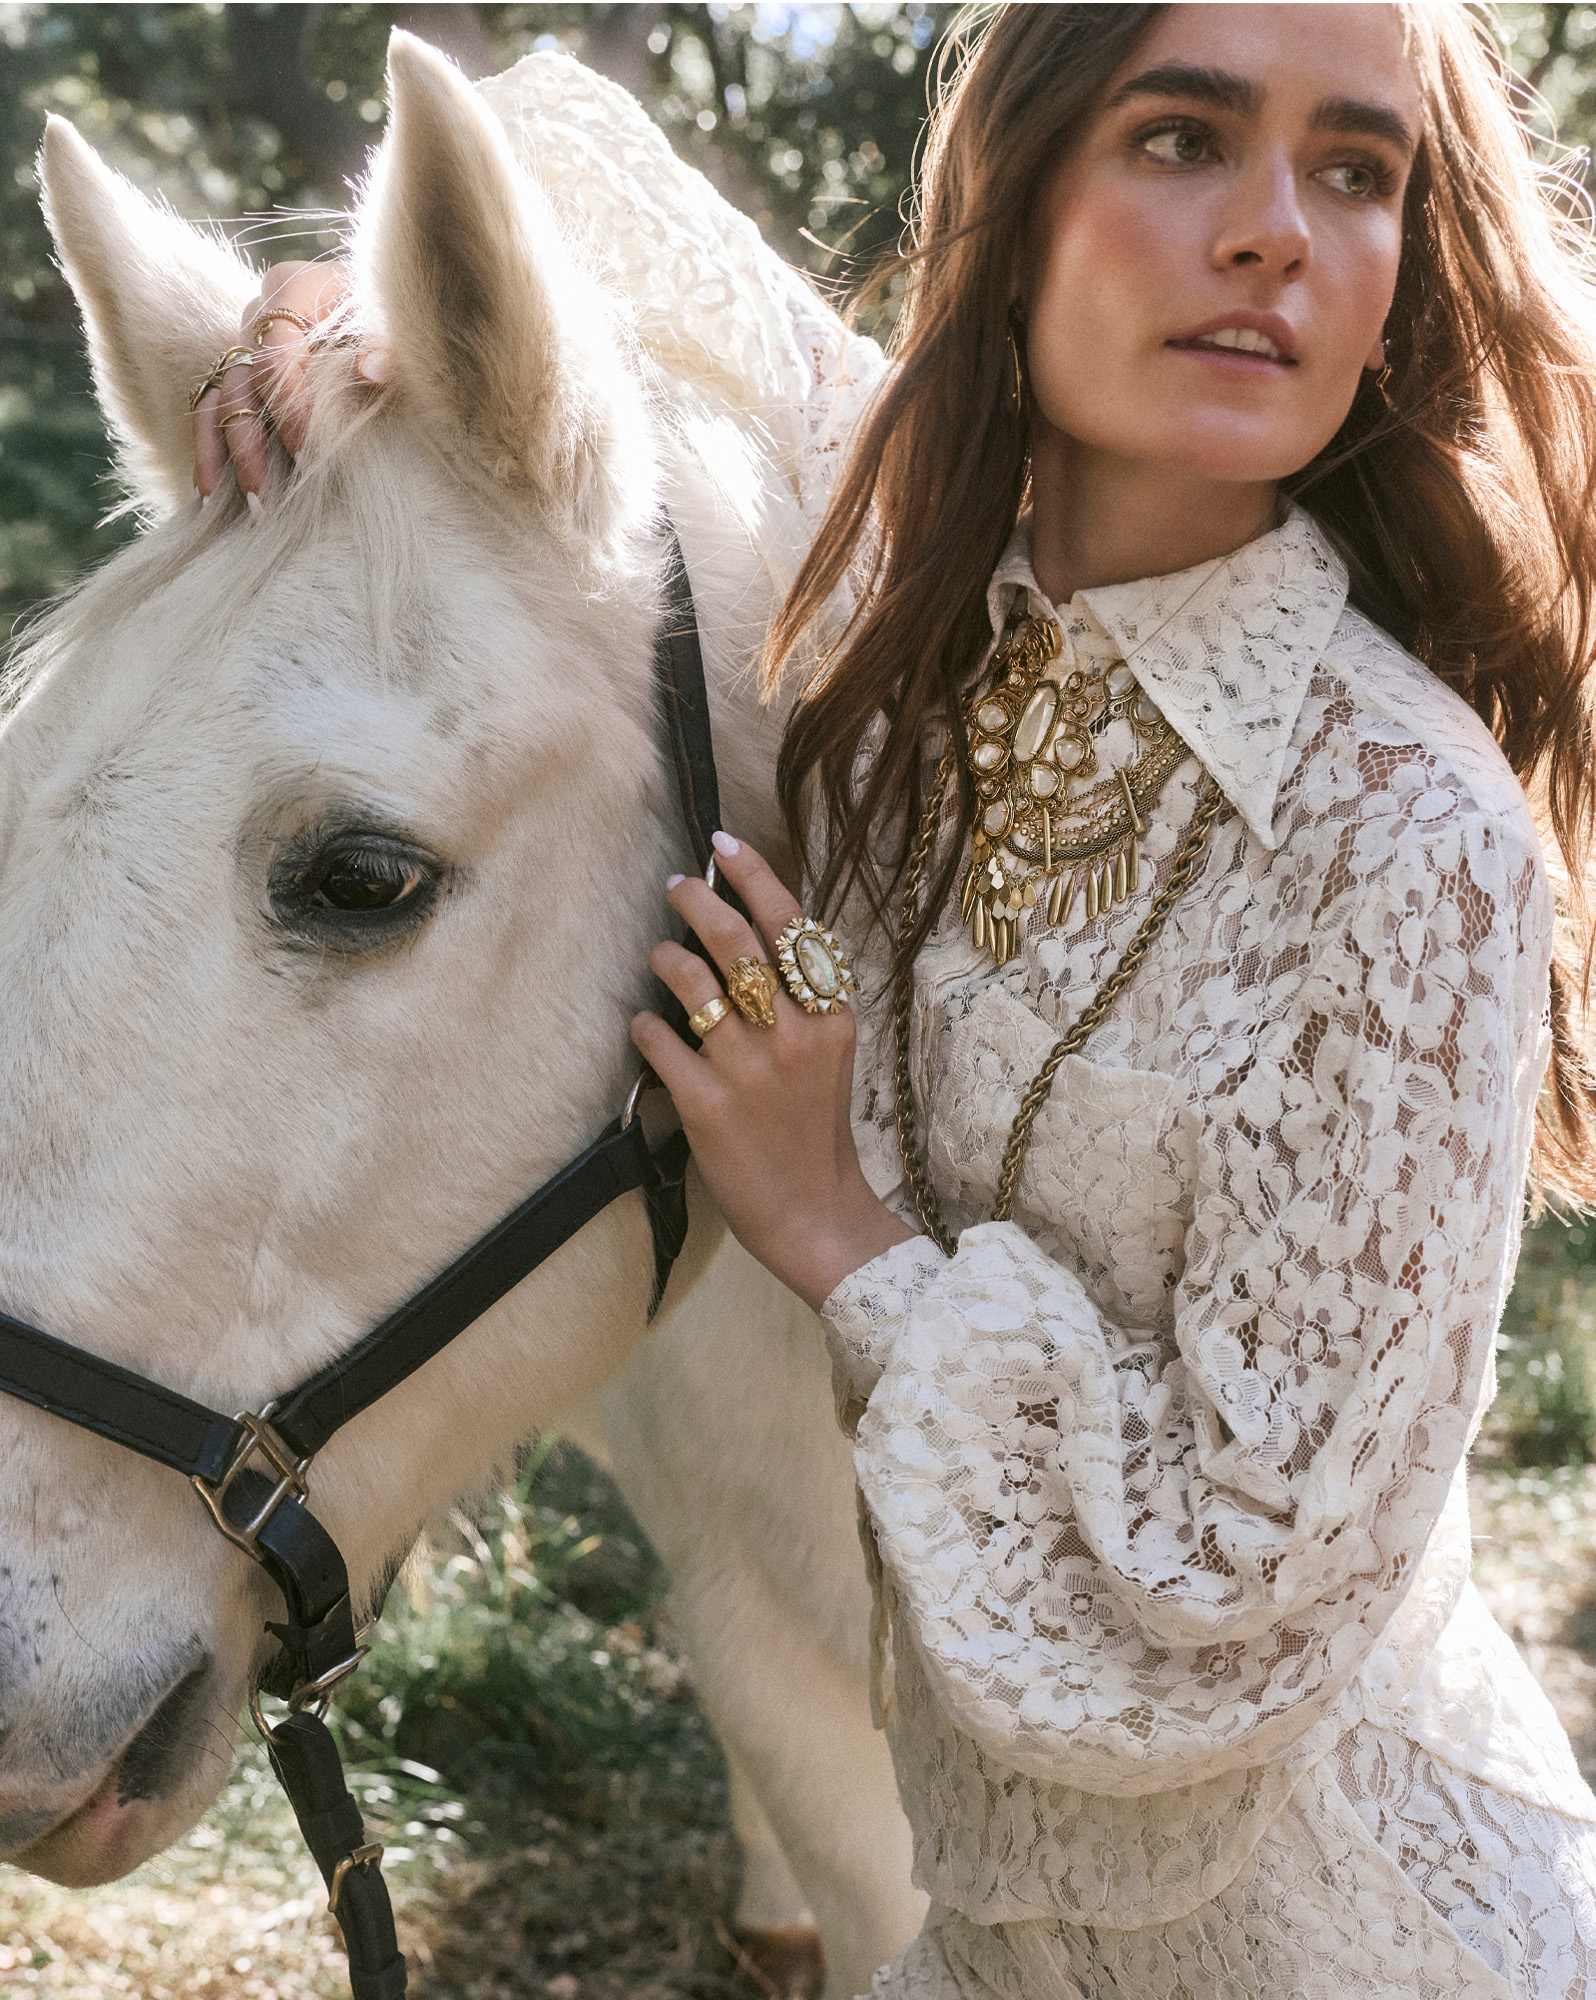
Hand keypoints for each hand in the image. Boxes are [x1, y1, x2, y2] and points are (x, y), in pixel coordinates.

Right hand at [190, 258, 388, 506]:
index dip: (287, 405)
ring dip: (220, 449)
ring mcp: (247, 339)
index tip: (304, 452)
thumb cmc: (387, 314)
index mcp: (294, 288)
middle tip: (261, 493)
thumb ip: (384, 346)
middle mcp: (260, 312)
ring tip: (219, 499)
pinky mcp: (244, 366)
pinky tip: (207, 488)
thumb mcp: (391, 324)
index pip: (277, 353)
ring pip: (220, 396)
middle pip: (241, 379)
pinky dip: (211, 446)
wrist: (378, 305)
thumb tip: (372, 369)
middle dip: (247, 441)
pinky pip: (215, 406)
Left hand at [630, 834, 914, 1312]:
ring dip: (664, 960)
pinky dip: (644, 1026)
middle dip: (696, 902)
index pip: (792, 926)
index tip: (722, 844)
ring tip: (658, 957)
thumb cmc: (815, 1127)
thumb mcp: (829, 1053)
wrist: (813, 1211)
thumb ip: (802, 999)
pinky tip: (645, 1028)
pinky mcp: (705, 1104)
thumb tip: (750, 933)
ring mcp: (748, 1069)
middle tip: (674, 887)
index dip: (754, 876)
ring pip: (691, 983)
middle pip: (736, 942)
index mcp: (830, 1017)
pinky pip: (658, 1041)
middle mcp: (793, 1034)